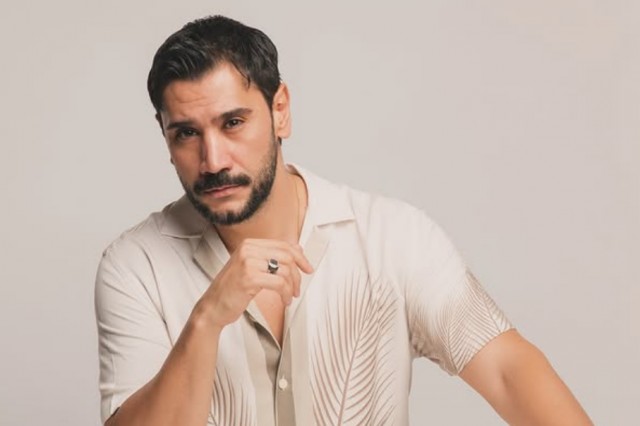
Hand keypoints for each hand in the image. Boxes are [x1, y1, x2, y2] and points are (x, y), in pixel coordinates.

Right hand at [197, 239, 313, 327]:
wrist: (212, 307)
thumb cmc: (231, 290)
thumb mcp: (251, 268)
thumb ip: (271, 257)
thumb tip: (297, 249)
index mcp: (249, 244)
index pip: (283, 245)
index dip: (300, 257)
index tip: (308, 268)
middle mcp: (248, 249)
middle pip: (287, 256)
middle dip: (297, 274)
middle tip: (298, 288)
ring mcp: (248, 262)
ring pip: (285, 270)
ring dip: (292, 287)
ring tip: (289, 297)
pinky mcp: (249, 278)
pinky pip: (279, 283)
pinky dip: (286, 294)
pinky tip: (284, 300)